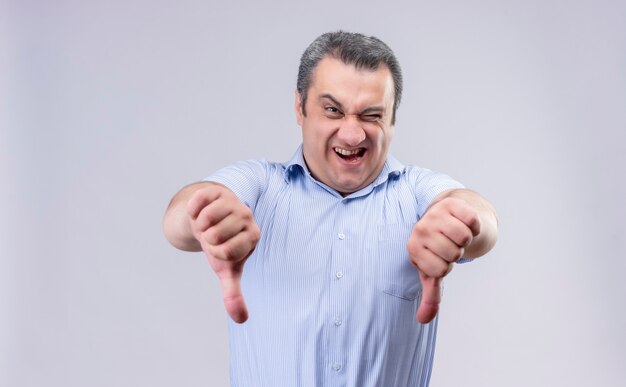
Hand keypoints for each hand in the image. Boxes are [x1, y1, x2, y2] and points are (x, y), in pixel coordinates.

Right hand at [186, 184, 259, 323]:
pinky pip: (197, 203)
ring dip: (199, 226)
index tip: (221, 249)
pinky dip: (193, 211)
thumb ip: (233, 293)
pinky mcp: (216, 190)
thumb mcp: (226, 270)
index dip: (216, 254)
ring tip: (207, 225)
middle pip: (216, 236)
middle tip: (213, 235)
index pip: (227, 253)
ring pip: (206, 219)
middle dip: (207, 239)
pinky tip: (200, 212)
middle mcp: (247, 217)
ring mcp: (232, 201)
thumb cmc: (220, 247)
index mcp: (253, 237)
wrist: (209, 220)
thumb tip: (241, 319)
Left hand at [407, 197, 480, 323]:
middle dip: (456, 252)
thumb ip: (429, 296)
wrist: (446, 218)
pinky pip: (472, 220)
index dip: (446, 267)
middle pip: (453, 253)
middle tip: (449, 245)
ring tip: (455, 235)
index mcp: (413, 248)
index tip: (439, 258)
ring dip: (466, 238)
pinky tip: (464, 222)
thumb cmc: (437, 250)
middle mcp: (420, 229)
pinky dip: (474, 225)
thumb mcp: (432, 272)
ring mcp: (434, 214)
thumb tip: (423, 320)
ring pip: (463, 237)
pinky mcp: (451, 203)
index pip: (440, 270)